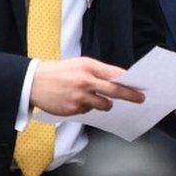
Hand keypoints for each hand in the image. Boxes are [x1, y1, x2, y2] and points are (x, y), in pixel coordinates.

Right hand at [30, 57, 144, 115]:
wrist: (33, 81)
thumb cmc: (60, 71)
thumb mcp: (81, 63)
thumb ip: (101, 70)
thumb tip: (120, 79)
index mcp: (88, 67)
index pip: (115, 75)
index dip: (130, 83)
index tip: (141, 87)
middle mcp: (85, 82)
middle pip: (114, 92)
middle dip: (130, 96)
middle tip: (140, 99)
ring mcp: (79, 97)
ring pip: (103, 105)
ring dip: (104, 103)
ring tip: (92, 96)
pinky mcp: (72, 110)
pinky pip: (88, 111)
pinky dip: (86, 107)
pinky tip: (75, 99)